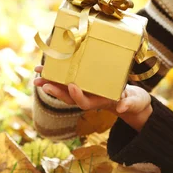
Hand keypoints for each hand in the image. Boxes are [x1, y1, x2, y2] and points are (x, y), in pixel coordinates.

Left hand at [34, 65, 151, 130]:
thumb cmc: (134, 101)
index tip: (71, 86)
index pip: (85, 102)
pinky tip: (50, 67)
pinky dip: (59, 76)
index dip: (77, 95)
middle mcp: (90, 99)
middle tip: (40, 82)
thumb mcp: (135, 102)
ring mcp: (87, 92)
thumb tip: (122, 106)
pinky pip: (69, 81)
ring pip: (65, 89)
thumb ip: (129, 104)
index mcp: (101, 103)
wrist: (132, 101)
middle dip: (54, 90)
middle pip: (68, 97)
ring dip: (50, 82)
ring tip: (37, 73)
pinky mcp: (86, 85)